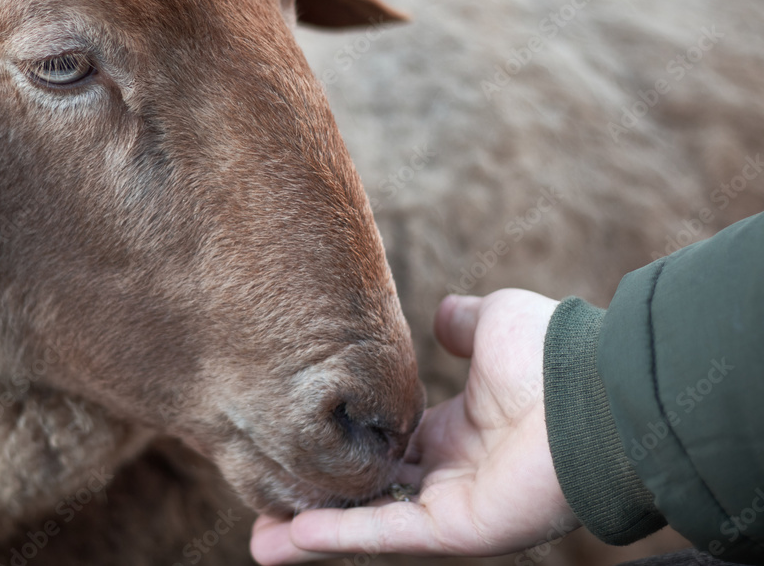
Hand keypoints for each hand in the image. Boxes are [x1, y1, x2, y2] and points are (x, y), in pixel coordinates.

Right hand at [251, 289, 579, 563]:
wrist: (595, 391)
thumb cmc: (551, 354)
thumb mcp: (491, 322)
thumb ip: (460, 324)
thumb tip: (440, 316)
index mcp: (456, 429)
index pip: (386, 446)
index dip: (344, 445)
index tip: (298, 439)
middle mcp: (449, 472)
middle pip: (369, 491)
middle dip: (318, 498)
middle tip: (264, 500)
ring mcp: (451, 506)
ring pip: (369, 521)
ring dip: (313, 531)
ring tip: (259, 538)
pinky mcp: (457, 530)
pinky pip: (387, 535)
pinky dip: (339, 536)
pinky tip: (288, 535)